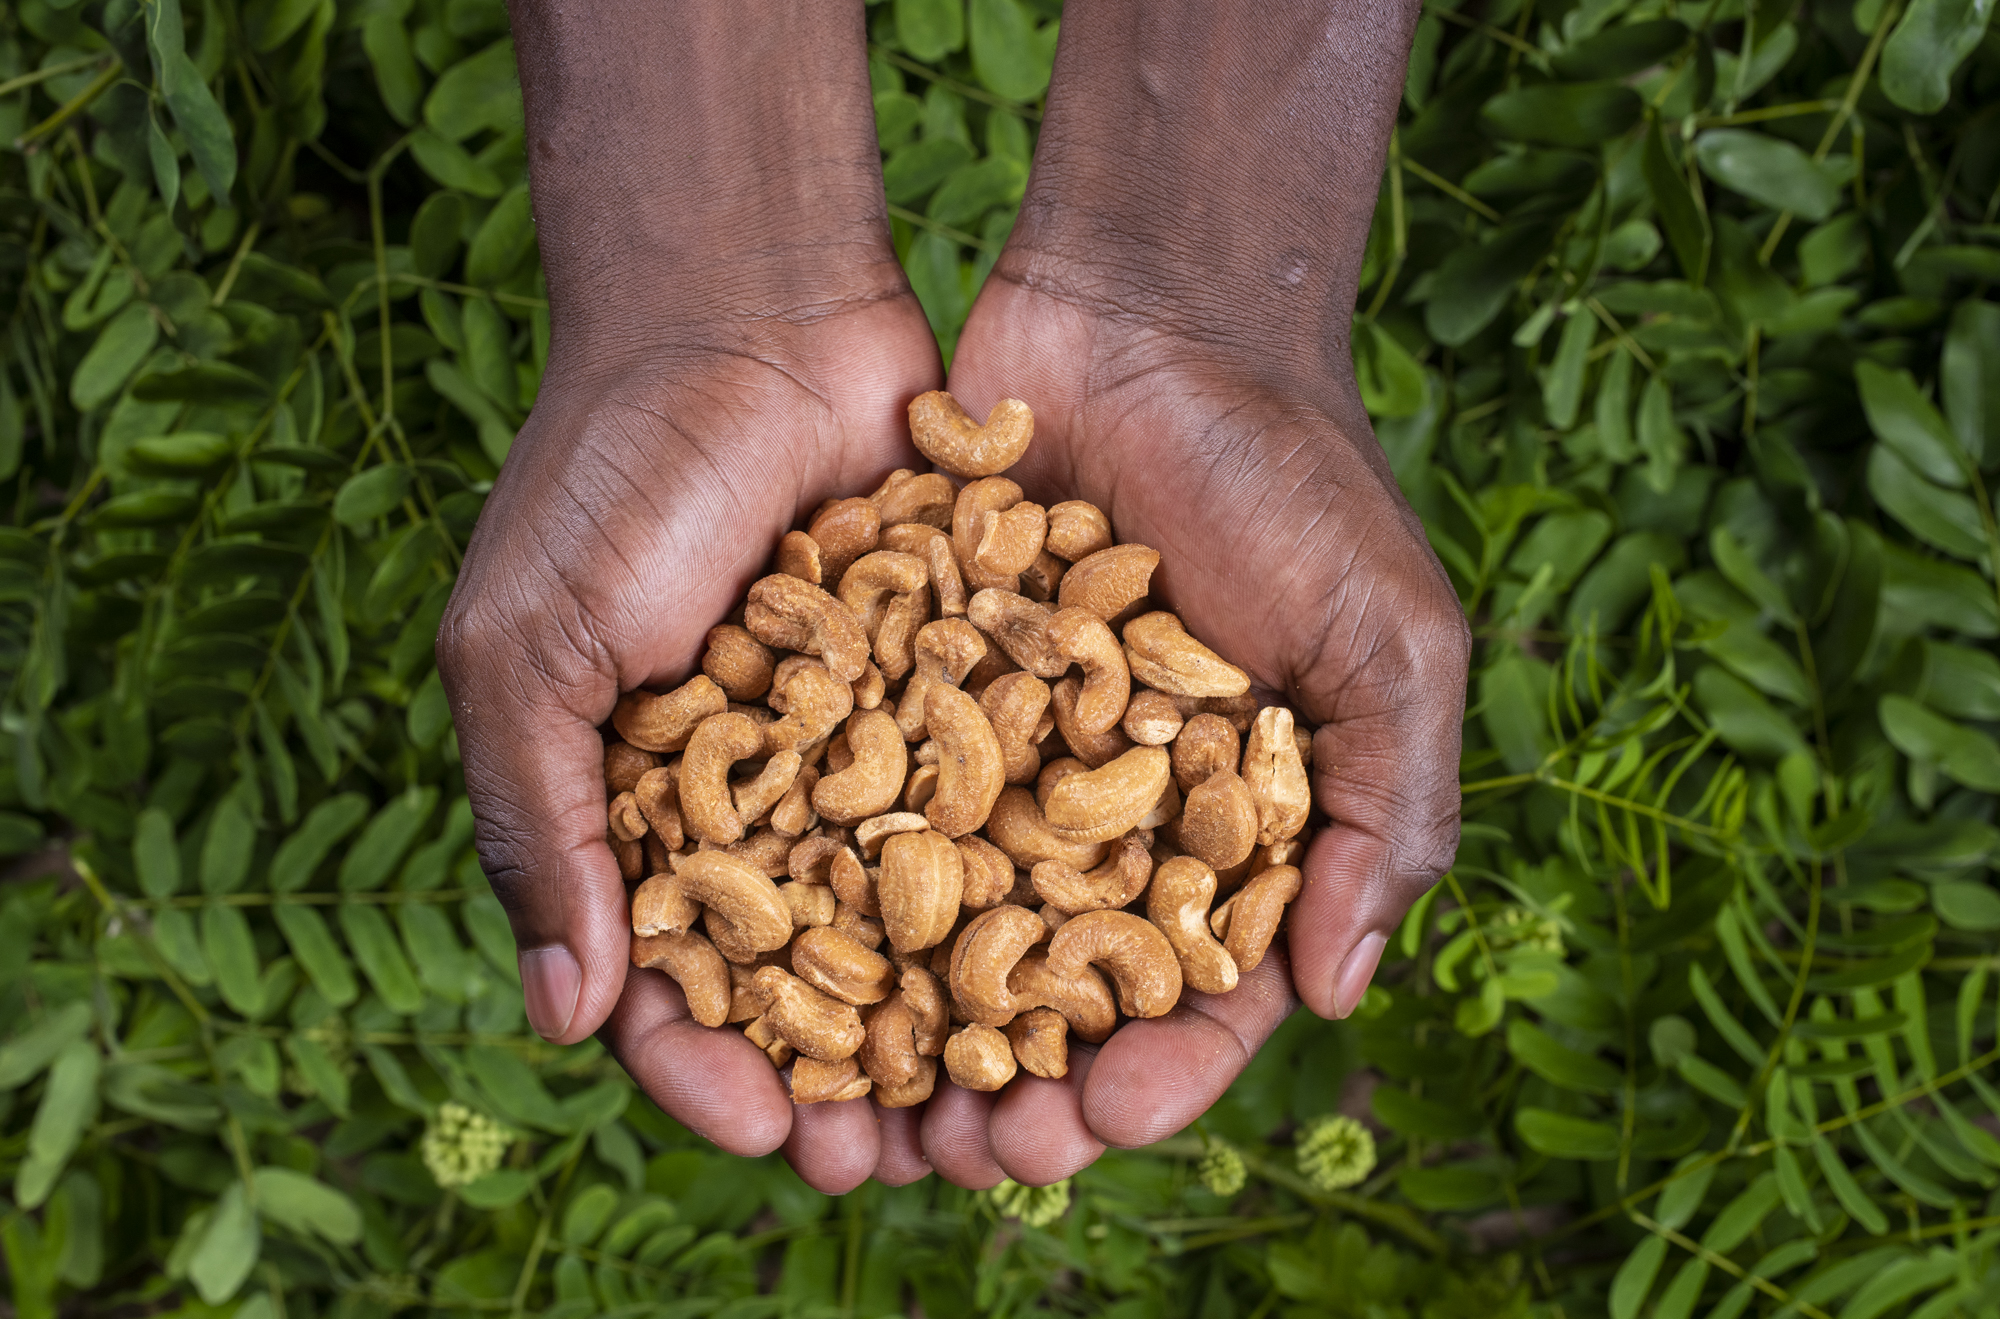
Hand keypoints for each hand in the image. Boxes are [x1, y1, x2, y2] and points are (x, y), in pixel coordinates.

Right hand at [437, 0, 949, 1193]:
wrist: (748, 308)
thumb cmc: (612, 476)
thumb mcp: (531, 648)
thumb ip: (545, 823)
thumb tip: (570, 1016)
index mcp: (639, 816)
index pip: (676, 986)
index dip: (722, 1073)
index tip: (789, 1140)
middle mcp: (763, 800)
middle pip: (819, 981)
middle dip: (869, 1079)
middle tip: (928, 1162)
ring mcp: (867, 747)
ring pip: (924, 914)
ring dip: (966, 1017)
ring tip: (1024, 1099)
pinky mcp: (961, 686)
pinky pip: (1003, 803)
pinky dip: (1038, 881)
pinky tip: (1093, 953)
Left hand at [905, 249, 1467, 1190]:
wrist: (1152, 315)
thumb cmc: (1295, 477)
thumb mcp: (1387, 643)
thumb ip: (1381, 814)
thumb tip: (1334, 997)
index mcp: (1229, 833)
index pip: (1197, 998)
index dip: (1149, 1079)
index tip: (1085, 1122)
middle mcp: (1109, 818)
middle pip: (1054, 996)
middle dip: (1006, 1087)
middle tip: (946, 1153)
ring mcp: (1003, 760)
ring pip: (941, 931)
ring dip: (899, 1030)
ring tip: (842, 1107)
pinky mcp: (909, 692)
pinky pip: (859, 808)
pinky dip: (821, 888)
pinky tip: (767, 960)